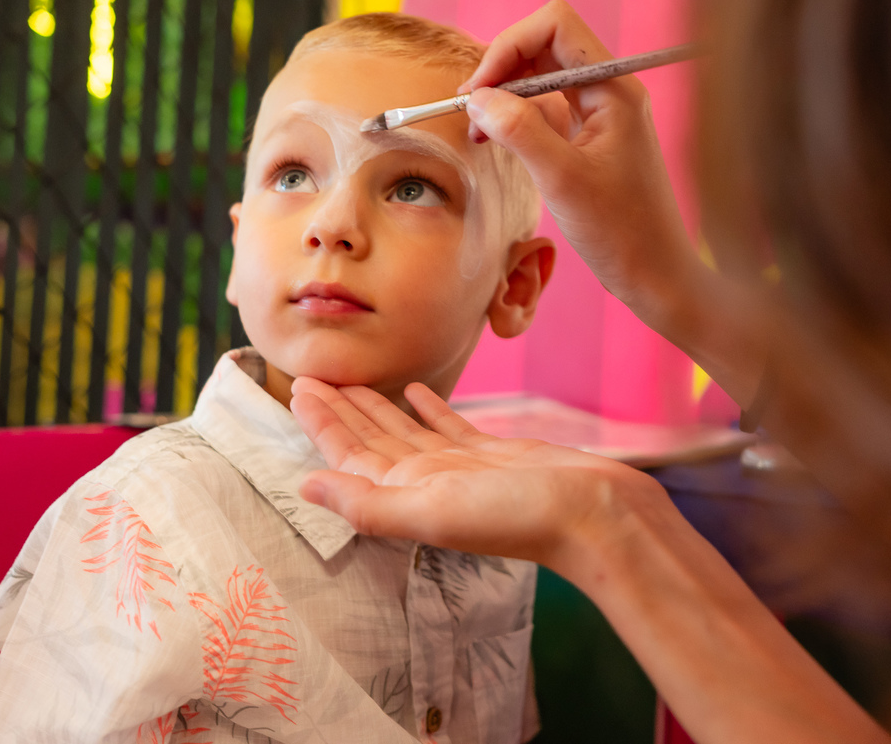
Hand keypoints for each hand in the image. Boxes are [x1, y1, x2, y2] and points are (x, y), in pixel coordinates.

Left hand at [288, 376, 665, 570]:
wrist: (592, 512)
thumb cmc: (516, 516)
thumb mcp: (431, 510)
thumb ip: (366, 503)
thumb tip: (304, 488)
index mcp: (406, 494)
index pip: (349, 454)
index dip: (321, 423)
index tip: (298, 387)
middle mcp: (427, 481)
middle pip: (371, 440)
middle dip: (340, 410)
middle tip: (312, 374)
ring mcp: (459, 466)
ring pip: (404, 430)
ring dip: (376, 406)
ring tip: (353, 380)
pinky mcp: (491, 453)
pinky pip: (448, 426)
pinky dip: (428, 407)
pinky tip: (414, 389)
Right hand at [459, 0, 691, 318]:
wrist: (656, 275)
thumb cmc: (621, 231)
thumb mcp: (562, 179)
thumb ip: (519, 131)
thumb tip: (478, 99)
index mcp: (614, 88)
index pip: (555, 26)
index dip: (509, 47)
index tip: (479, 90)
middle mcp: (610, 91)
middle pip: (545, 47)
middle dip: (502, 70)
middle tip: (469, 110)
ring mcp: (601, 115)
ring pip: (542, 79)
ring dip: (505, 96)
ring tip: (477, 130)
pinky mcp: (591, 139)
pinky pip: (548, 111)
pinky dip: (517, 120)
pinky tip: (496, 141)